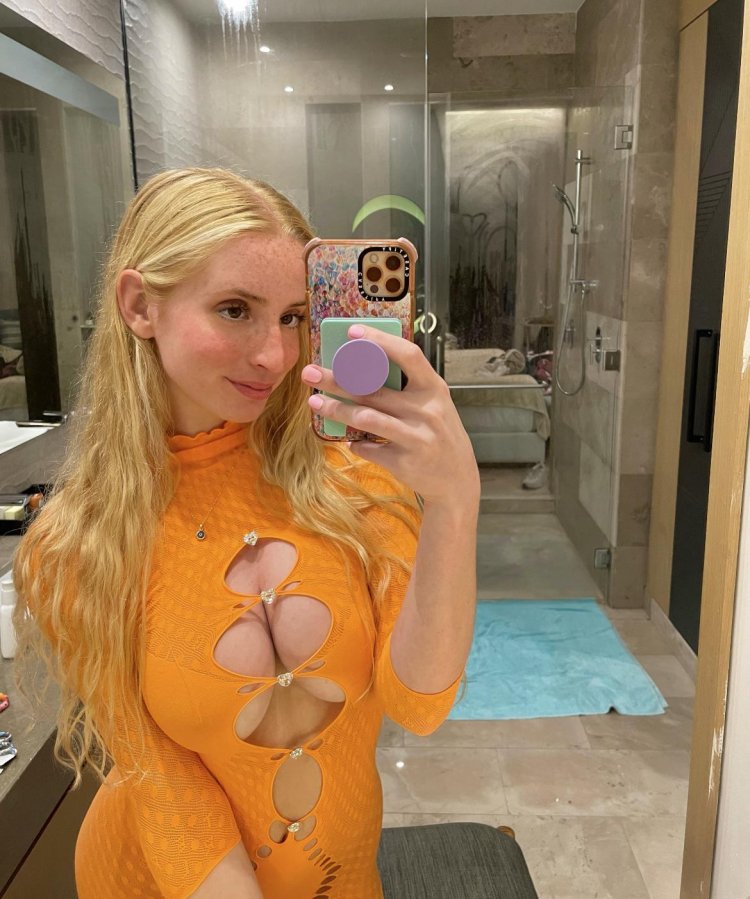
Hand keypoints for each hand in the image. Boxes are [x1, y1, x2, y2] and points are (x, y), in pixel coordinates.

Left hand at [301, 323, 479, 506]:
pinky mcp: (403, 462)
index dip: (380, 341)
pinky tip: (350, 440)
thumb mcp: (434, 405)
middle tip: (308, 372)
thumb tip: (359, 370)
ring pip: (365, 417)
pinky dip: (355, 442)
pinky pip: (368, 447)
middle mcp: (426, 411)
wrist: (457, 479)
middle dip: (335, 379)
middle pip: (373, 388)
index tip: (352, 332)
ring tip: (315, 402)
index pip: (407, 355)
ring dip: (336, 409)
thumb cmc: (438, 433)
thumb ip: (406, 388)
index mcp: (433, 389)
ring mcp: (415, 437)